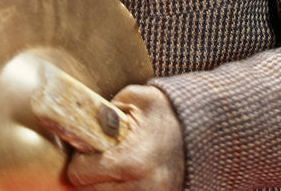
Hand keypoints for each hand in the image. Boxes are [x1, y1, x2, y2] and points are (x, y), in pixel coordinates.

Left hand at [65, 84, 184, 189]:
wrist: (203, 131)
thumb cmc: (166, 112)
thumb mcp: (135, 98)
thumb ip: (104, 109)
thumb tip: (78, 116)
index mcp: (131, 161)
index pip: (80, 174)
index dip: (77, 161)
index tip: (86, 151)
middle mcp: (142, 188)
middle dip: (88, 177)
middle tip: (96, 161)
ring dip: (100, 187)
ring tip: (108, 170)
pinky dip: (116, 189)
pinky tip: (120, 179)